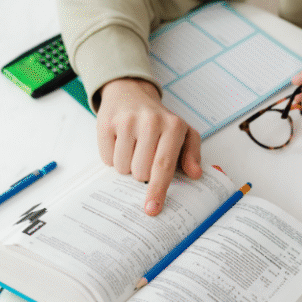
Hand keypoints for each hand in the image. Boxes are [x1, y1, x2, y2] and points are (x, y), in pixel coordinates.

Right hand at [97, 78, 201, 213]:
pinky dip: (112, 157)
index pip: (164, 166)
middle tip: (145, 156)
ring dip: (127, 166)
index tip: (152, 208)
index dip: (158, 190)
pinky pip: (106, 159)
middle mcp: (151, 121)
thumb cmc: (160, 120)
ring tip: (133, 147)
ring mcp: (127, 121)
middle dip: (142, 173)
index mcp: (173, 126)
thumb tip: (195, 174)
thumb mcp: (183, 132)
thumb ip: (192, 154)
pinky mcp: (106, 122)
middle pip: (141, 172)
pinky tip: (120, 142)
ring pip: (122, 168)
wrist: (131, 92)